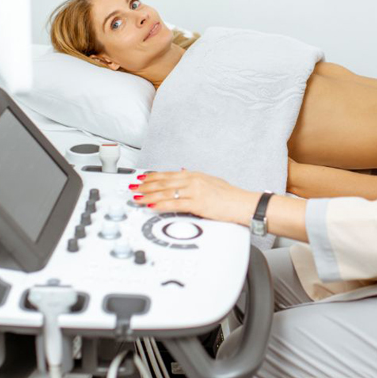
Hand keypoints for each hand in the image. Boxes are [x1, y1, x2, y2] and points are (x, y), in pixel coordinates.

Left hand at [134, 170, 257, 225]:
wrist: (242, 203)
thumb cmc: (230, 196)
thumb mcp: (211, 181)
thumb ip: (195, 178)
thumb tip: (183, 171)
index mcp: (195, 174)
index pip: (168, 174)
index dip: (152, 177)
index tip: (141, 179)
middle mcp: (193, 180)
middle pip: (163, 182)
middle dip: (146, 186)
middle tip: (134, 188)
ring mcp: (195, 191)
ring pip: (166, 193)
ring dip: (148, 196)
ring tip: (137, 198)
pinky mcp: (197, 203)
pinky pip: (175, 204)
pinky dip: (161, 205)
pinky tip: (152, 206)